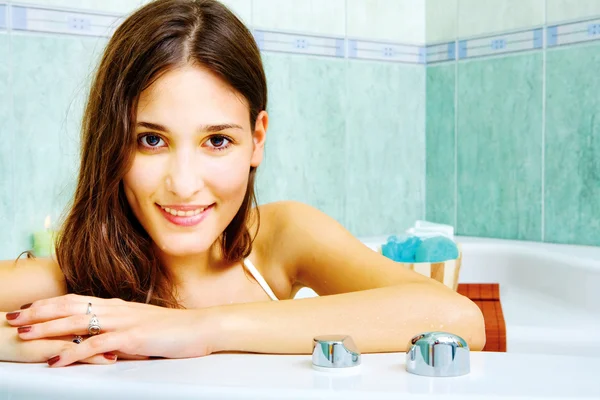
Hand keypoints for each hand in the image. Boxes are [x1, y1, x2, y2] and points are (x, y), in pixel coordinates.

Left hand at [4, 294, 217, 366]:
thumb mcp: (140, 328)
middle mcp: (117, 308)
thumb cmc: (173, 330)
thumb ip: (118, 331)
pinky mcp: (132, 336)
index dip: (49, 303)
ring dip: (47, 329)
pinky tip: (57, 360)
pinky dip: (73, 352)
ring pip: (77, 321)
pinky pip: (96, 344)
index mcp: (118, 306)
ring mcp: (124, 321)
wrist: (200, 328)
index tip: (27, 309)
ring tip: (23, 335)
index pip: (76, 299)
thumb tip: (99, 342)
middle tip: (12, 318)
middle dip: (38, 312)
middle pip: (69, 306)